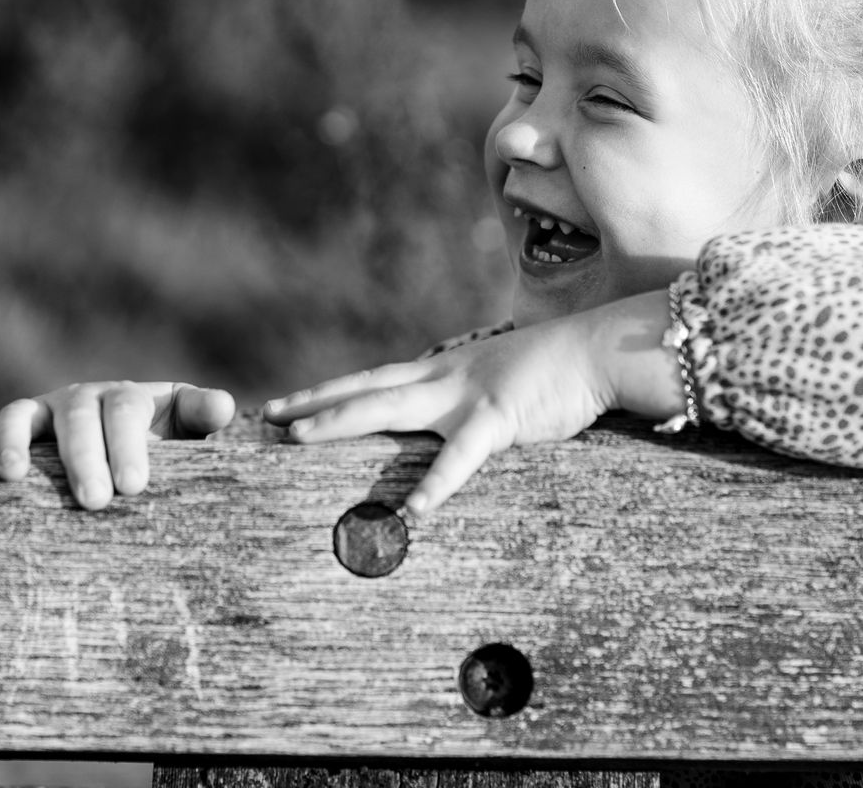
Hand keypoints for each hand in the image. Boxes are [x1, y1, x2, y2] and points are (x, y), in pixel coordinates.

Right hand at [0, 382, 235, 508]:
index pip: (127, 410)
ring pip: (23, 415)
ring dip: (14, 440)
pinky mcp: (13, 431)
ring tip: (14, 476)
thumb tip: (224, 408)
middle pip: (78, 417)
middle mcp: (83, 399)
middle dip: (83, 456)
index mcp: (128, 399)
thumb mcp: (187, 430)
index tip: (134, 486)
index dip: (128, 443)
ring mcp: (45, 413)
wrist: (130, 447)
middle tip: (95, 502)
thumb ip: (202, 416)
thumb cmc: (164, 447)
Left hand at [262, 291, 678, 516]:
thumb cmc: (553, 372)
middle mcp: (441, 378)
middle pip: (363, 388)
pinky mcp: (497, 418)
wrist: (596, 351)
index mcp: (441, 372)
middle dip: (312, 401)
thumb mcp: (496, 382)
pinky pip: (459, 457)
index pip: (371, 380)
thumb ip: (466, 401)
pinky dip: (434, 483)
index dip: (327, 392)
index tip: (285, 404)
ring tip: (299, 437)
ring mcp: (465, 395)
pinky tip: (411, 512)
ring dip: (341, 421)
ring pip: (389, 407)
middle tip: (266, 416)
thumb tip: (446, 424)